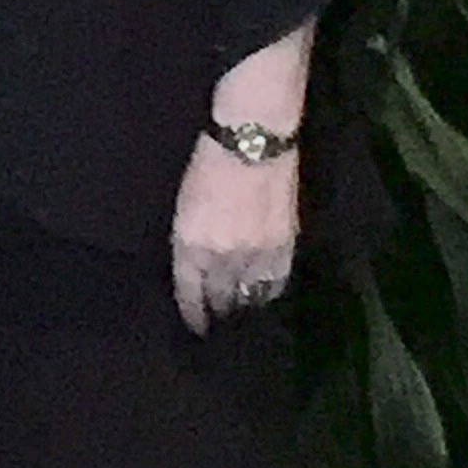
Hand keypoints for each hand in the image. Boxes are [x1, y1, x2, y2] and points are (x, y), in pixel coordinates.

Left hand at [170, 132, 298, 335]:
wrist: (250, 143)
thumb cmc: (208, 165)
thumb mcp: (184, 207)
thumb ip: (190, 242)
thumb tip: (197, 270)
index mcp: (192, 244)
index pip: (190, 292)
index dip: (193, 313)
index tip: (196, 325)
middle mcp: (222, 255)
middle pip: (220, 298)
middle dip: (218, 310)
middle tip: (220, 320)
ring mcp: (255, 252)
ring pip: (249, 295)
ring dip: (243, 304)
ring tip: (241, 310)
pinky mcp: (283, 245)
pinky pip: (276, 282)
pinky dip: (268, 291)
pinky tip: (265, 294)